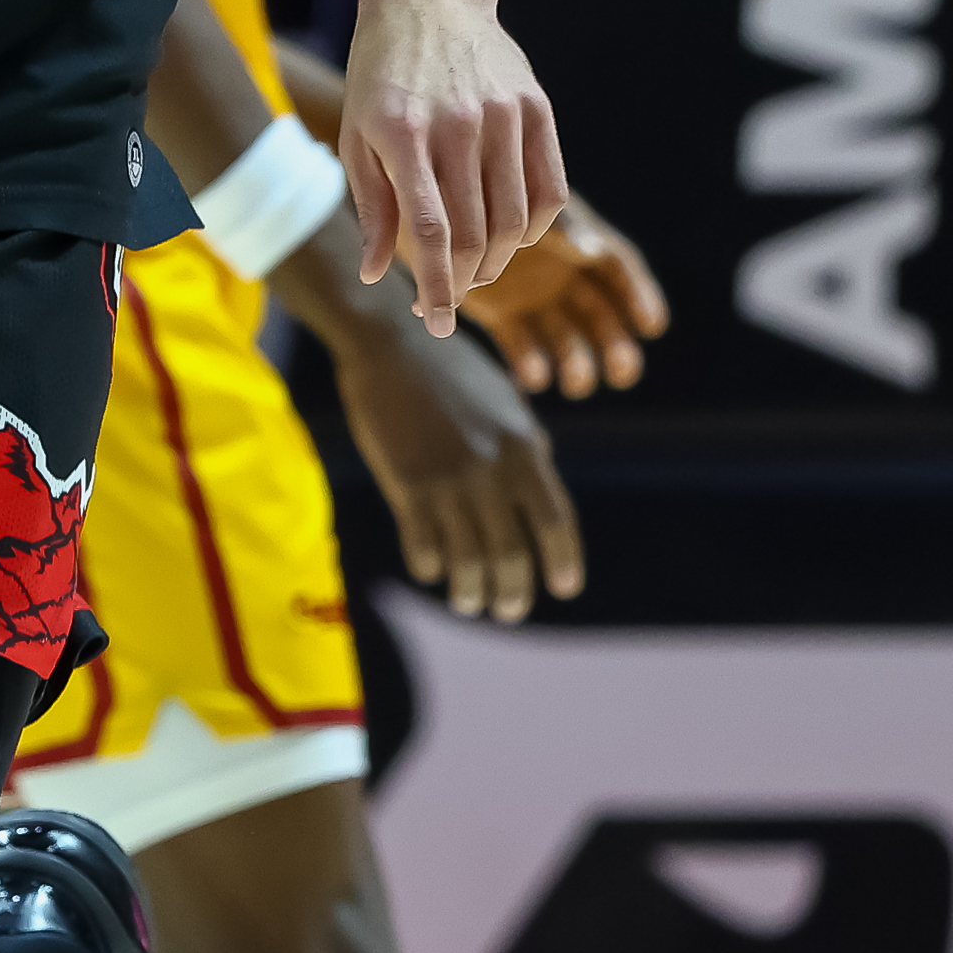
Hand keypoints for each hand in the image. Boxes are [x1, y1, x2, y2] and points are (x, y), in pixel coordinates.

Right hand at [335, 319, 583, 622]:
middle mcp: (492, 470)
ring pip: (468, 563)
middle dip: (512, 594)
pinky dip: (429, 567)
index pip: (557, 524)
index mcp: (525, 449)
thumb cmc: (450, 369)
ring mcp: (448, 478)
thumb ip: (526, 452)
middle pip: (513, 556)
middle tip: (506, 610)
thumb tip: (540, 502)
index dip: (563, 564)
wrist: (389, 342)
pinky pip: (423, 547)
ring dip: (470, 593)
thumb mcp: (506, 405)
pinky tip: (429, 569)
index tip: (563, 589)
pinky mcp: (406, 483)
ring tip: (468, 602)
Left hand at [340, 0, 562, 337]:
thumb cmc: (380, 74)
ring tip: (476, 271)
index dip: (436, 288)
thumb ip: (372, 206)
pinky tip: (512, 237)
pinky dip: (535, 228)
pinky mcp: (538, 109)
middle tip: (450, 301)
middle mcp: (458, 124)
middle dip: (464, 282)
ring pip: (516, 220)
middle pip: (477, 234)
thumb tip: (376, 274)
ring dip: (499, 261)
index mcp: (402, 133)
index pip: (431, 232)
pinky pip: (550, 190)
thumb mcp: (356, 135)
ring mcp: (504, 115)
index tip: (434, 325)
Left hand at [462, 193, 669, 398]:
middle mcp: (560, 271)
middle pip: (601, 314)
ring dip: (576, 364)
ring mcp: (531, 295)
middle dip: (615, 346)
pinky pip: (521, 345)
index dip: (639, 297)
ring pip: (566, 337)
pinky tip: (532, 376)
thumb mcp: (522, 200)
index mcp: (575, 236)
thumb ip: (556, 224)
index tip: (652, 326)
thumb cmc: (481, 189)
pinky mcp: (499, 314)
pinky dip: (529, 364)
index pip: (619, 269)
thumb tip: (588, 248)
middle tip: (623, 373)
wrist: (431, 203)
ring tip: (575, 384)